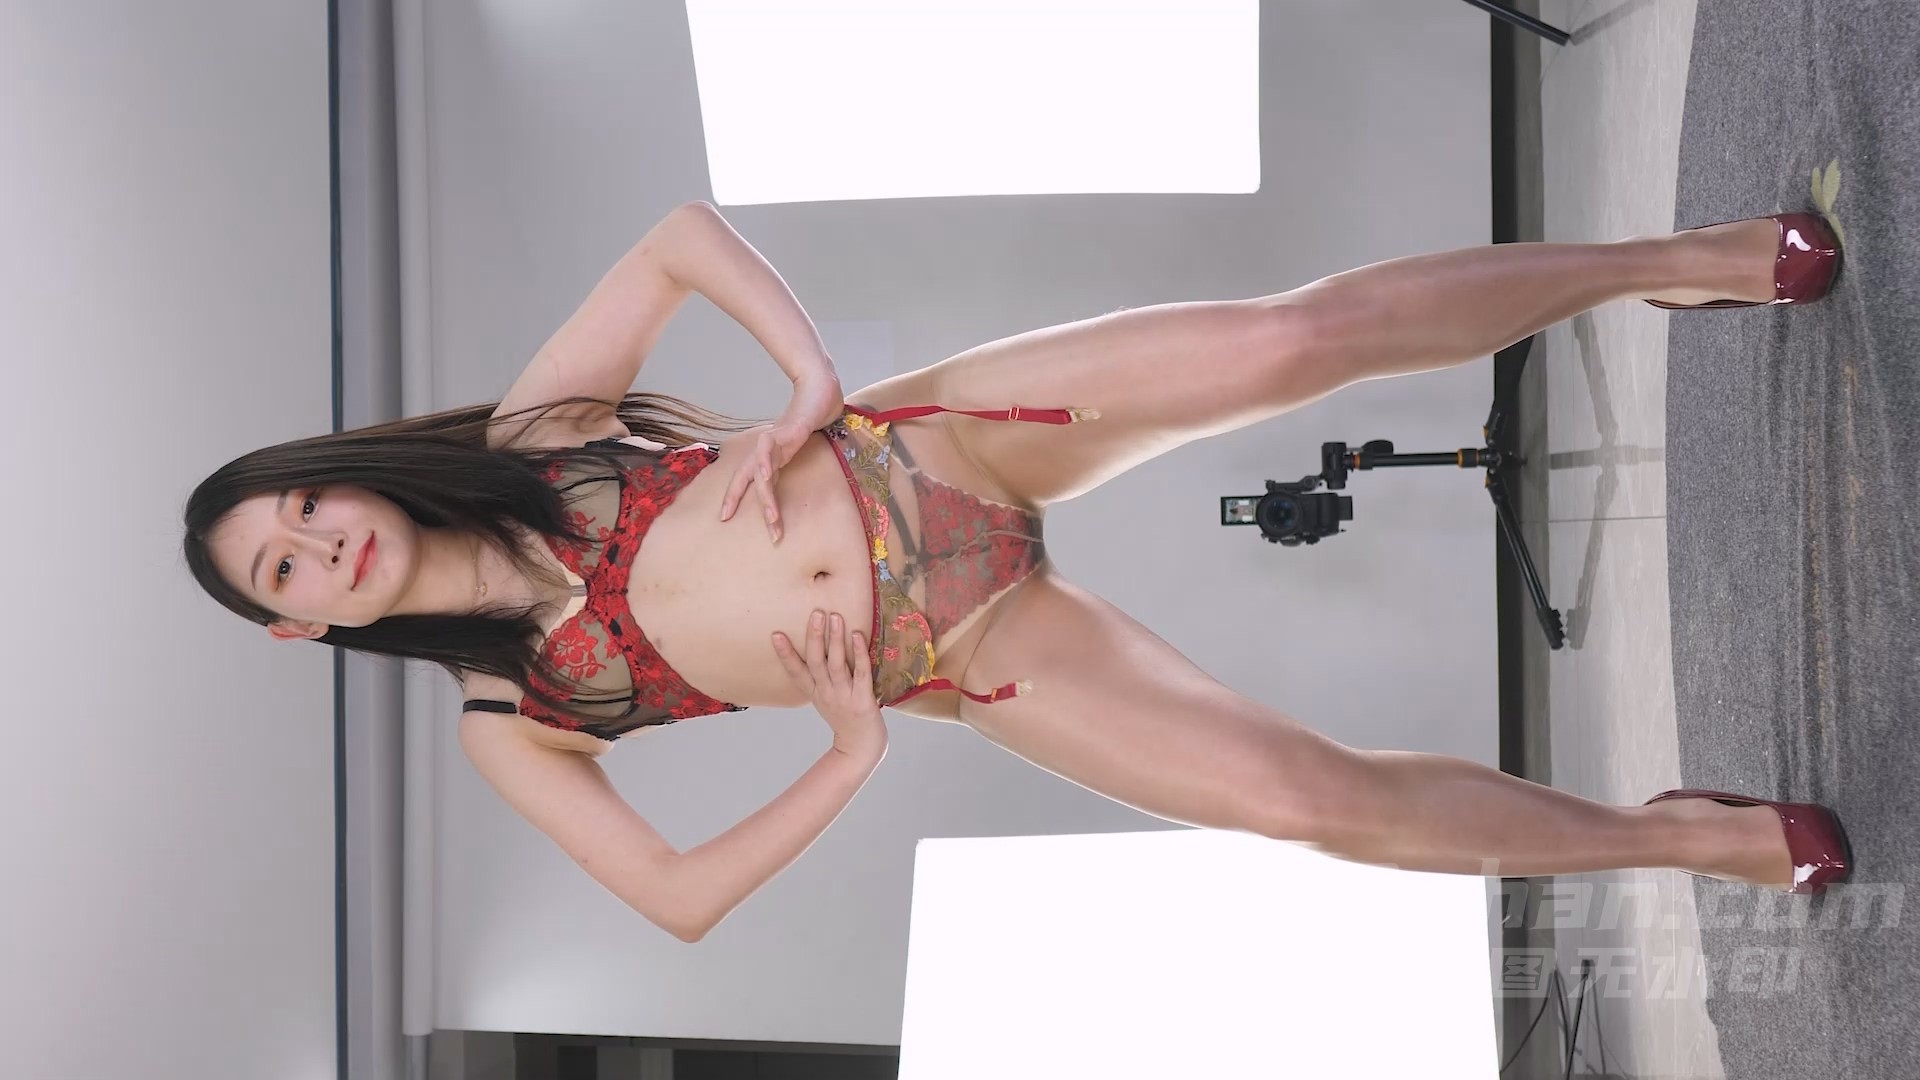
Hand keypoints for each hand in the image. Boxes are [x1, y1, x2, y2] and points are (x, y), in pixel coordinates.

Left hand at [719, 375, 844, 543]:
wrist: (821, 392)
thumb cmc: (810, 420)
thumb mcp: (797, 447)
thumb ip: (790, 460)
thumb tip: (793, 481)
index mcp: (767, 456)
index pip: (746, 480)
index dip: (734, 497)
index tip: (724, 518)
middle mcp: (764, 450)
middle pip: (747, 479)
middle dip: (747, 504)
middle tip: (763, 533)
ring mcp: (772, 440)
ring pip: (760, 471)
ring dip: (766, 497)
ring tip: (772, 518)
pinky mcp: (784, 430)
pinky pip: (769, 448)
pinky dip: (765, 462)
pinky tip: (766, 475)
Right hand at [773, 609, 886, 756]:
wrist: (861, 747)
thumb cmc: (844, 718)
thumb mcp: (824, 699)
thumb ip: (820, 678)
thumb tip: (821, 648)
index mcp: (814, 693)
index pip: (795, 672)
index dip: (785, 654)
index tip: (775, 634)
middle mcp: (826, 693)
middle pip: (816, 662)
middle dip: (814, 637)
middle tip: (815, 613)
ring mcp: (844, 697)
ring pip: (836, 664)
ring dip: (835, 640)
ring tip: (834, 617)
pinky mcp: (863, 700)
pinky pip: (861, 673)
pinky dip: (859, 653)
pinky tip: (858, 635)